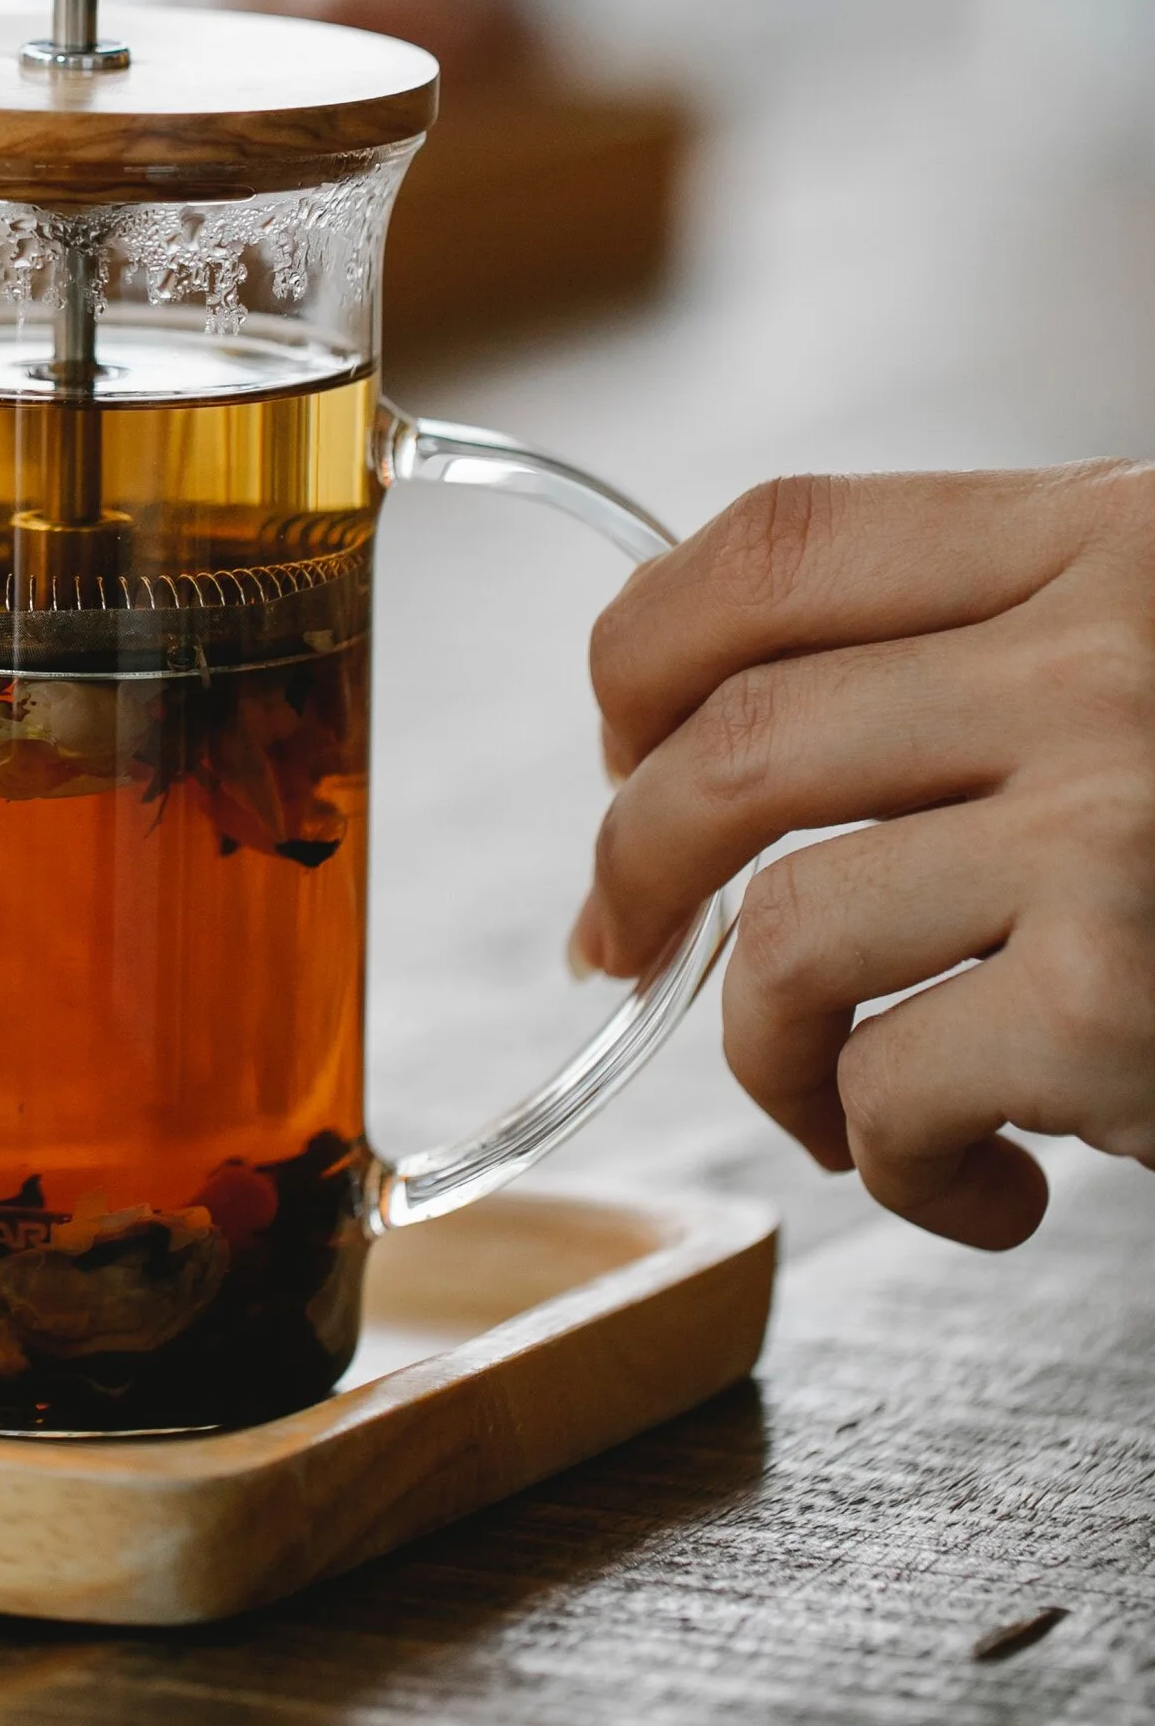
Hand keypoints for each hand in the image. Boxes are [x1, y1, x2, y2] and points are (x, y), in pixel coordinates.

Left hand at [580, 468, 1154, 1248]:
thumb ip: (1004, 645)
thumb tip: (708, 729)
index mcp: (1111, 537)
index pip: (779, 540)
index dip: (643, 645)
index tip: (621, 743)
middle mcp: (1108, 657)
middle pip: (732, 739)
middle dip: (636, 865)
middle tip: (629, 946)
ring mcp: (1117, 826)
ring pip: (779, 930)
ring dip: (762, 1049)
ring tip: (837, 1103)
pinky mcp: (1122, 1002)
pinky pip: (888, 1088)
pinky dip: (896, 1167)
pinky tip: (987, 1188)